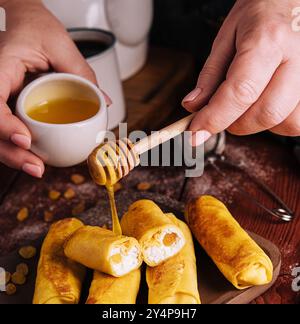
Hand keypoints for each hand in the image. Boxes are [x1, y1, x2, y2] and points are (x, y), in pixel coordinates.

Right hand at [0, 0, 97, 176]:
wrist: (25, 23)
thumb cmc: (36, 28)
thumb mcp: (61, 44)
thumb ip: (81, 72)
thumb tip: (104, 103)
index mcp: (0, 67)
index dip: (3, 124)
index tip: (25, 138)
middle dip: (10, 151)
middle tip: (36, 167)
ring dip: (13, 155)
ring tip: (37, 169)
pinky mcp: (6, 106)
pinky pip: (6, 129)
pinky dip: (17, 147)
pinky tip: (34, 158)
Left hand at [183, 0, 299, 145]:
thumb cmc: (261, 12)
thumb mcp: (227, 37)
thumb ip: (210, 75)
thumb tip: (193, 107)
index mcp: (268, 40)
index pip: (241, 92)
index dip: (214, 118)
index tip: (196, 132)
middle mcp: (298, 57)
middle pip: (266, 114)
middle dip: (236, 124)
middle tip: (223, 113)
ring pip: (287, 123)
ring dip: (258, 124)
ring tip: (250, 102)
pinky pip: (299, 122)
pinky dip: (278, 122)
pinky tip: (268, 104)